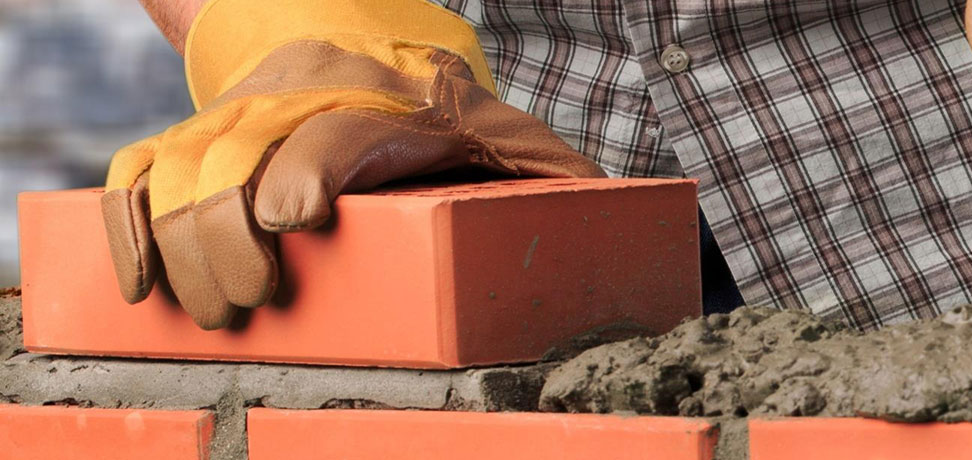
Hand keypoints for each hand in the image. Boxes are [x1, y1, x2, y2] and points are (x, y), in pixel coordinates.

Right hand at [103, 0, 604, 329]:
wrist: (391, 54)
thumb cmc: (472, 129)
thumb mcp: (532, 151)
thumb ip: (565, 191)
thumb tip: (609, 238)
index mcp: (401, 104)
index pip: (342, 126)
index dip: (310, 168)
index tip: (291, 222)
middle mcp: (314, 93)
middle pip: (245, 150)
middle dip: (230, 234)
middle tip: (248, 306)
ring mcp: (255, 106)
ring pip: (185, 159)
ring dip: (178, 240)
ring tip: (210, 311)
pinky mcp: (213, 126)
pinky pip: (145, 163)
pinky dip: (127, 220)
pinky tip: (140, 282)